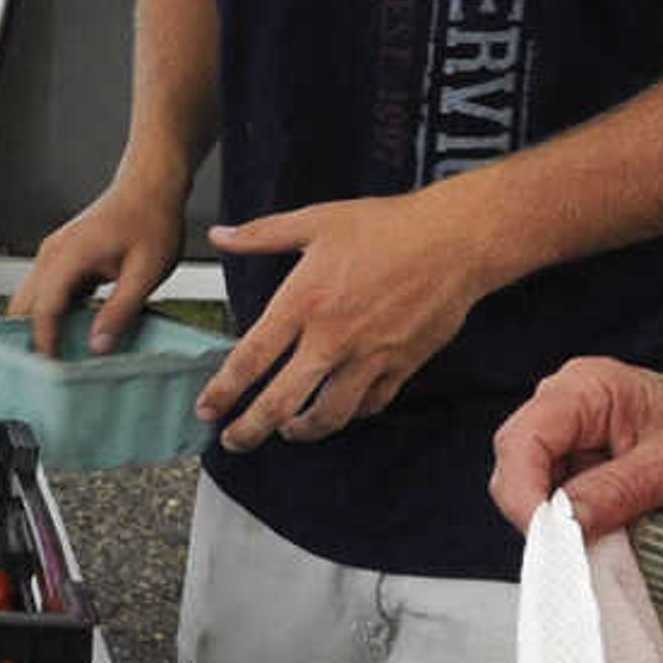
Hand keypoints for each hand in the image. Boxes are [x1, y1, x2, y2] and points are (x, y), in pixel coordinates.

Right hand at [9, 171, 186, 355]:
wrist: (150, 186)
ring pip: (31, 298)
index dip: (45, 340)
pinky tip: (69, 331)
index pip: (43, 307)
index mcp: (70, 255)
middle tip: (44, 369)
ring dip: (39, 325)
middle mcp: (54, 253)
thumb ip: (120, 310)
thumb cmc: (150, 218)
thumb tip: (99, 344)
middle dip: (28, 337)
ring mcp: (55, 254)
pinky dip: (51, 313)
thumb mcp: (146, 271)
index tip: (52, 366)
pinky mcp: (63, 257)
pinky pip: (47, 290)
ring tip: (56, 355)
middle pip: (24, 304)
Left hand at [195, 182, 501, 450]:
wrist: (455, 241)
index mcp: (303, 302)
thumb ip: (261, 234)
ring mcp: (369, 357)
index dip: (223, 392)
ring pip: (328, 415)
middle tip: (234, 440)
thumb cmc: (386, 226)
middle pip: (280, 403)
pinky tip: (339, 411)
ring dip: (302, 431)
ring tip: (287, 431)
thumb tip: (218, 236)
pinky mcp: (401, 365)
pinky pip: (369, 404)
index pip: (250, 360)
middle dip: (250, 430)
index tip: (207, 409)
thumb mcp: (315, 221)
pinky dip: (350, 415)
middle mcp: (332, 338)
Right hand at [485, 358, 662, 537]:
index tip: (548, 540)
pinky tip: (608, 545)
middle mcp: (574, 411)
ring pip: (540, 493)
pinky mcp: (597, 474)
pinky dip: (583, 532)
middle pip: (520, 467)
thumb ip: (612, 492)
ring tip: (600, 549)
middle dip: (540, 512)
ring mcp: (583, 444)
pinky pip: (568, 507)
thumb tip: (559, 526)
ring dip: (564, 527)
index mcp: (585, 389)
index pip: (522, 441)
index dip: (522, 492)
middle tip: (571, 553)